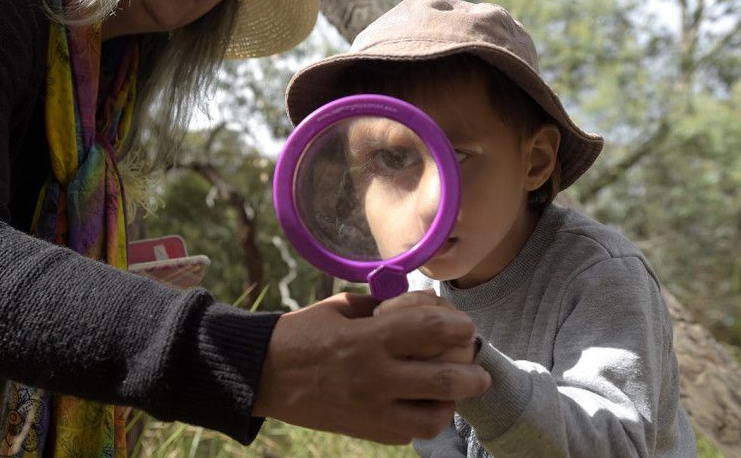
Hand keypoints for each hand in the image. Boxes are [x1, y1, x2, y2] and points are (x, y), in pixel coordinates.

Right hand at [252, 292, 491, 443]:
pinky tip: (420, 404)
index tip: (462, 326)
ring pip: (434, 417)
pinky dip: (423, 419)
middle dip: (473, 372)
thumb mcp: (342, 307)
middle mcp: (374, 377)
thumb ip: (385, 307)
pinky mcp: (366, 431)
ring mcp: (371, 409)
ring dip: (452, 403)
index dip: (458, 325)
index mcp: (368, 338)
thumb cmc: (303, 334)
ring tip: (452, 391)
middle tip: (477, 369)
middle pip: (446, 379)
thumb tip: (425, 307)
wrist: (263, 374)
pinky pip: (410, 432)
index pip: (433, 330)